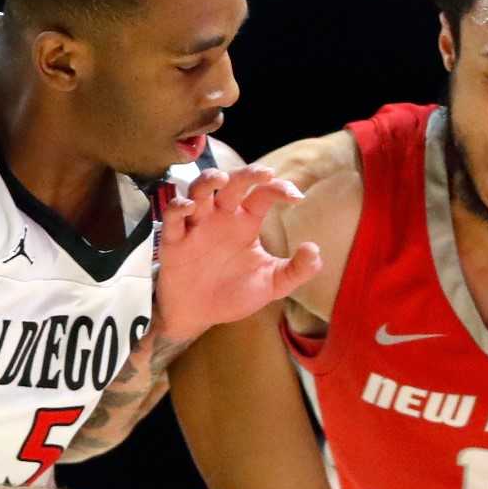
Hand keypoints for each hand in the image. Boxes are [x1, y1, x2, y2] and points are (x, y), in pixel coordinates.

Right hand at [154, 166, 322, 342]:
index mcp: (245, 222)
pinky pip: (171, 218)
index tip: (296, 196)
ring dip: (208, 180)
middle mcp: (221, 217)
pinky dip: (177, 209)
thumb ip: (296, 271)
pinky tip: (188, 208)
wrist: (198, 315)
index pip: (262, 194)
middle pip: (232, 183)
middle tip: (264, 173)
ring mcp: (196, 226)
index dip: (279, 188)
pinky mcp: (173, 241)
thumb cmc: (234, 294)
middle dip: (247, 174)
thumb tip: (316, 250)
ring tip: (221, 179)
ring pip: (198, 191)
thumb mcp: (271, 285)